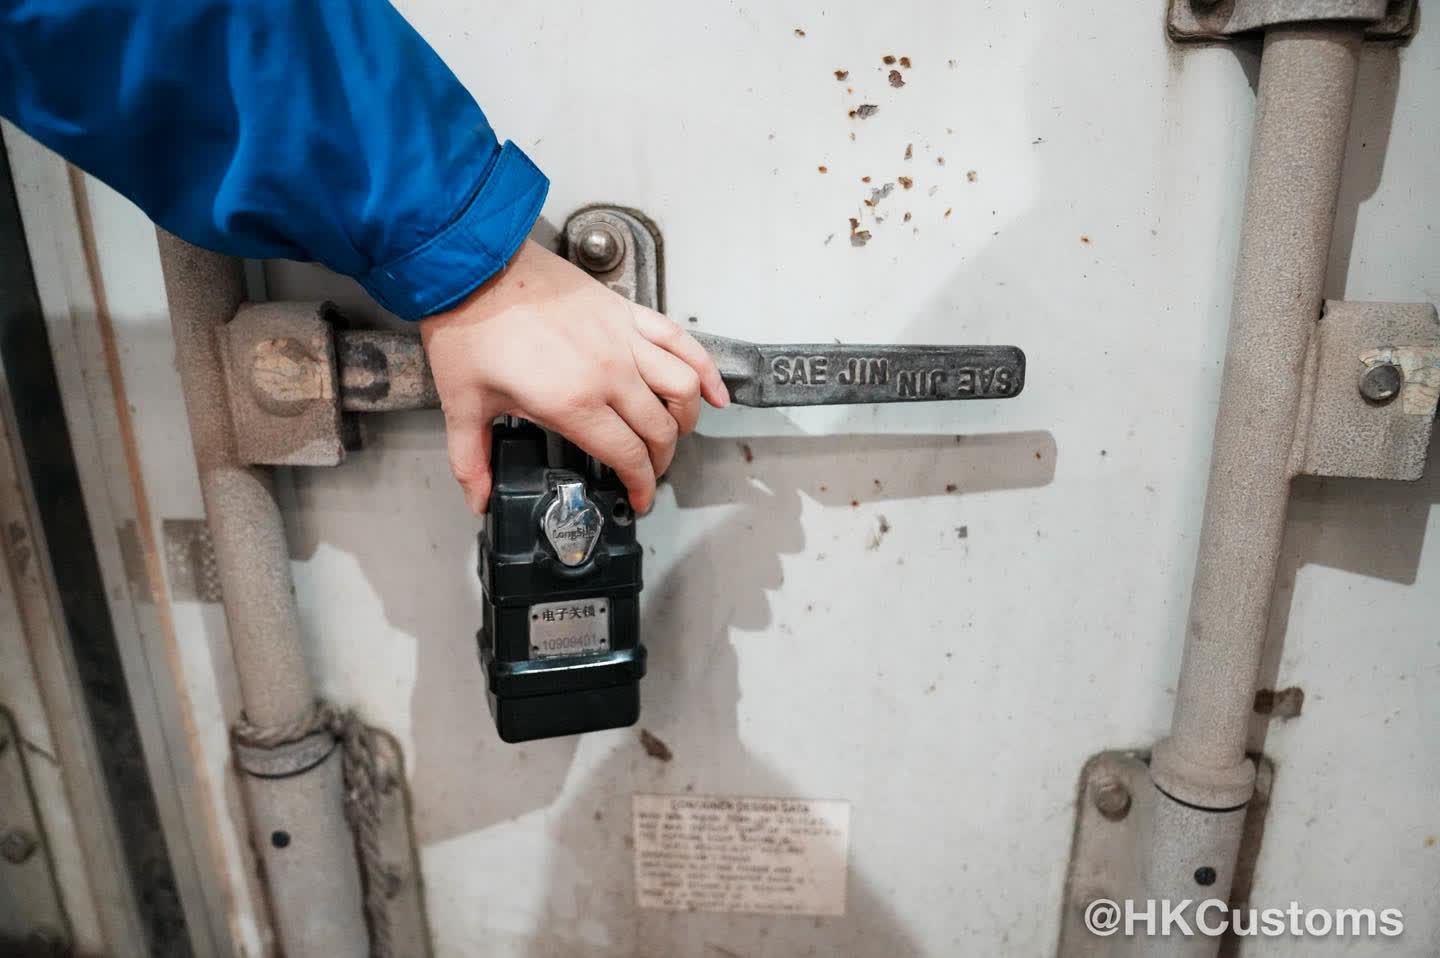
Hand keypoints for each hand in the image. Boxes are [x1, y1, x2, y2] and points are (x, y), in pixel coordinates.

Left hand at [419, 240, 728, 514]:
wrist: (476, 265)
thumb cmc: (470, 326)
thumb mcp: (463, 403)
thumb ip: (471, 459)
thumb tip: (480, 499)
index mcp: (572, 403)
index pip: (628, 456)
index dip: (641, 486)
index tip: (639, 498)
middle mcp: (608, 374)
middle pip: (660, 430)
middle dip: (661, 460)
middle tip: (648, 471)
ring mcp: (623, 340)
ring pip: (682, 388)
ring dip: (687, 418)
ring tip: (675, 433)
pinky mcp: (627, 312)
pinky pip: (681, 341)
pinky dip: (705, 368)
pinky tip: (714, 391)